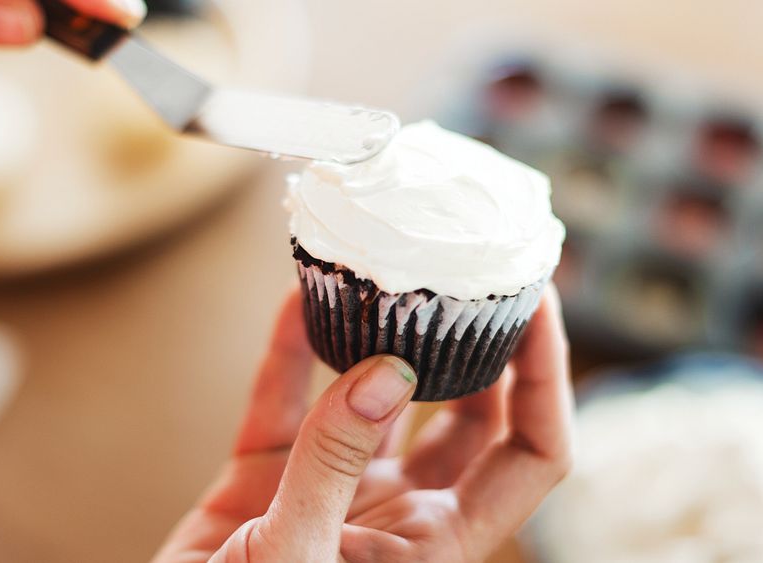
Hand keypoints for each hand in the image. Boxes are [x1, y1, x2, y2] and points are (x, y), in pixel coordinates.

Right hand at [154, 287, 572, 561]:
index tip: (538, 304)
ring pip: (380, 394)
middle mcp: (398, 510)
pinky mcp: (269, 472)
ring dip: (386, 337)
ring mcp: (334, 485)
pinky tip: (296, 297)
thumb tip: (388, 370)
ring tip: (395, 272)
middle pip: (469, 412)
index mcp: (433, 543)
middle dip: (481, 343)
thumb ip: (333, 463)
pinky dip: (290, 349)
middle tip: (478, 270)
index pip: (528, 453)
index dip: (546, 380)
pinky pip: (287, 397)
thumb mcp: (294, 553)